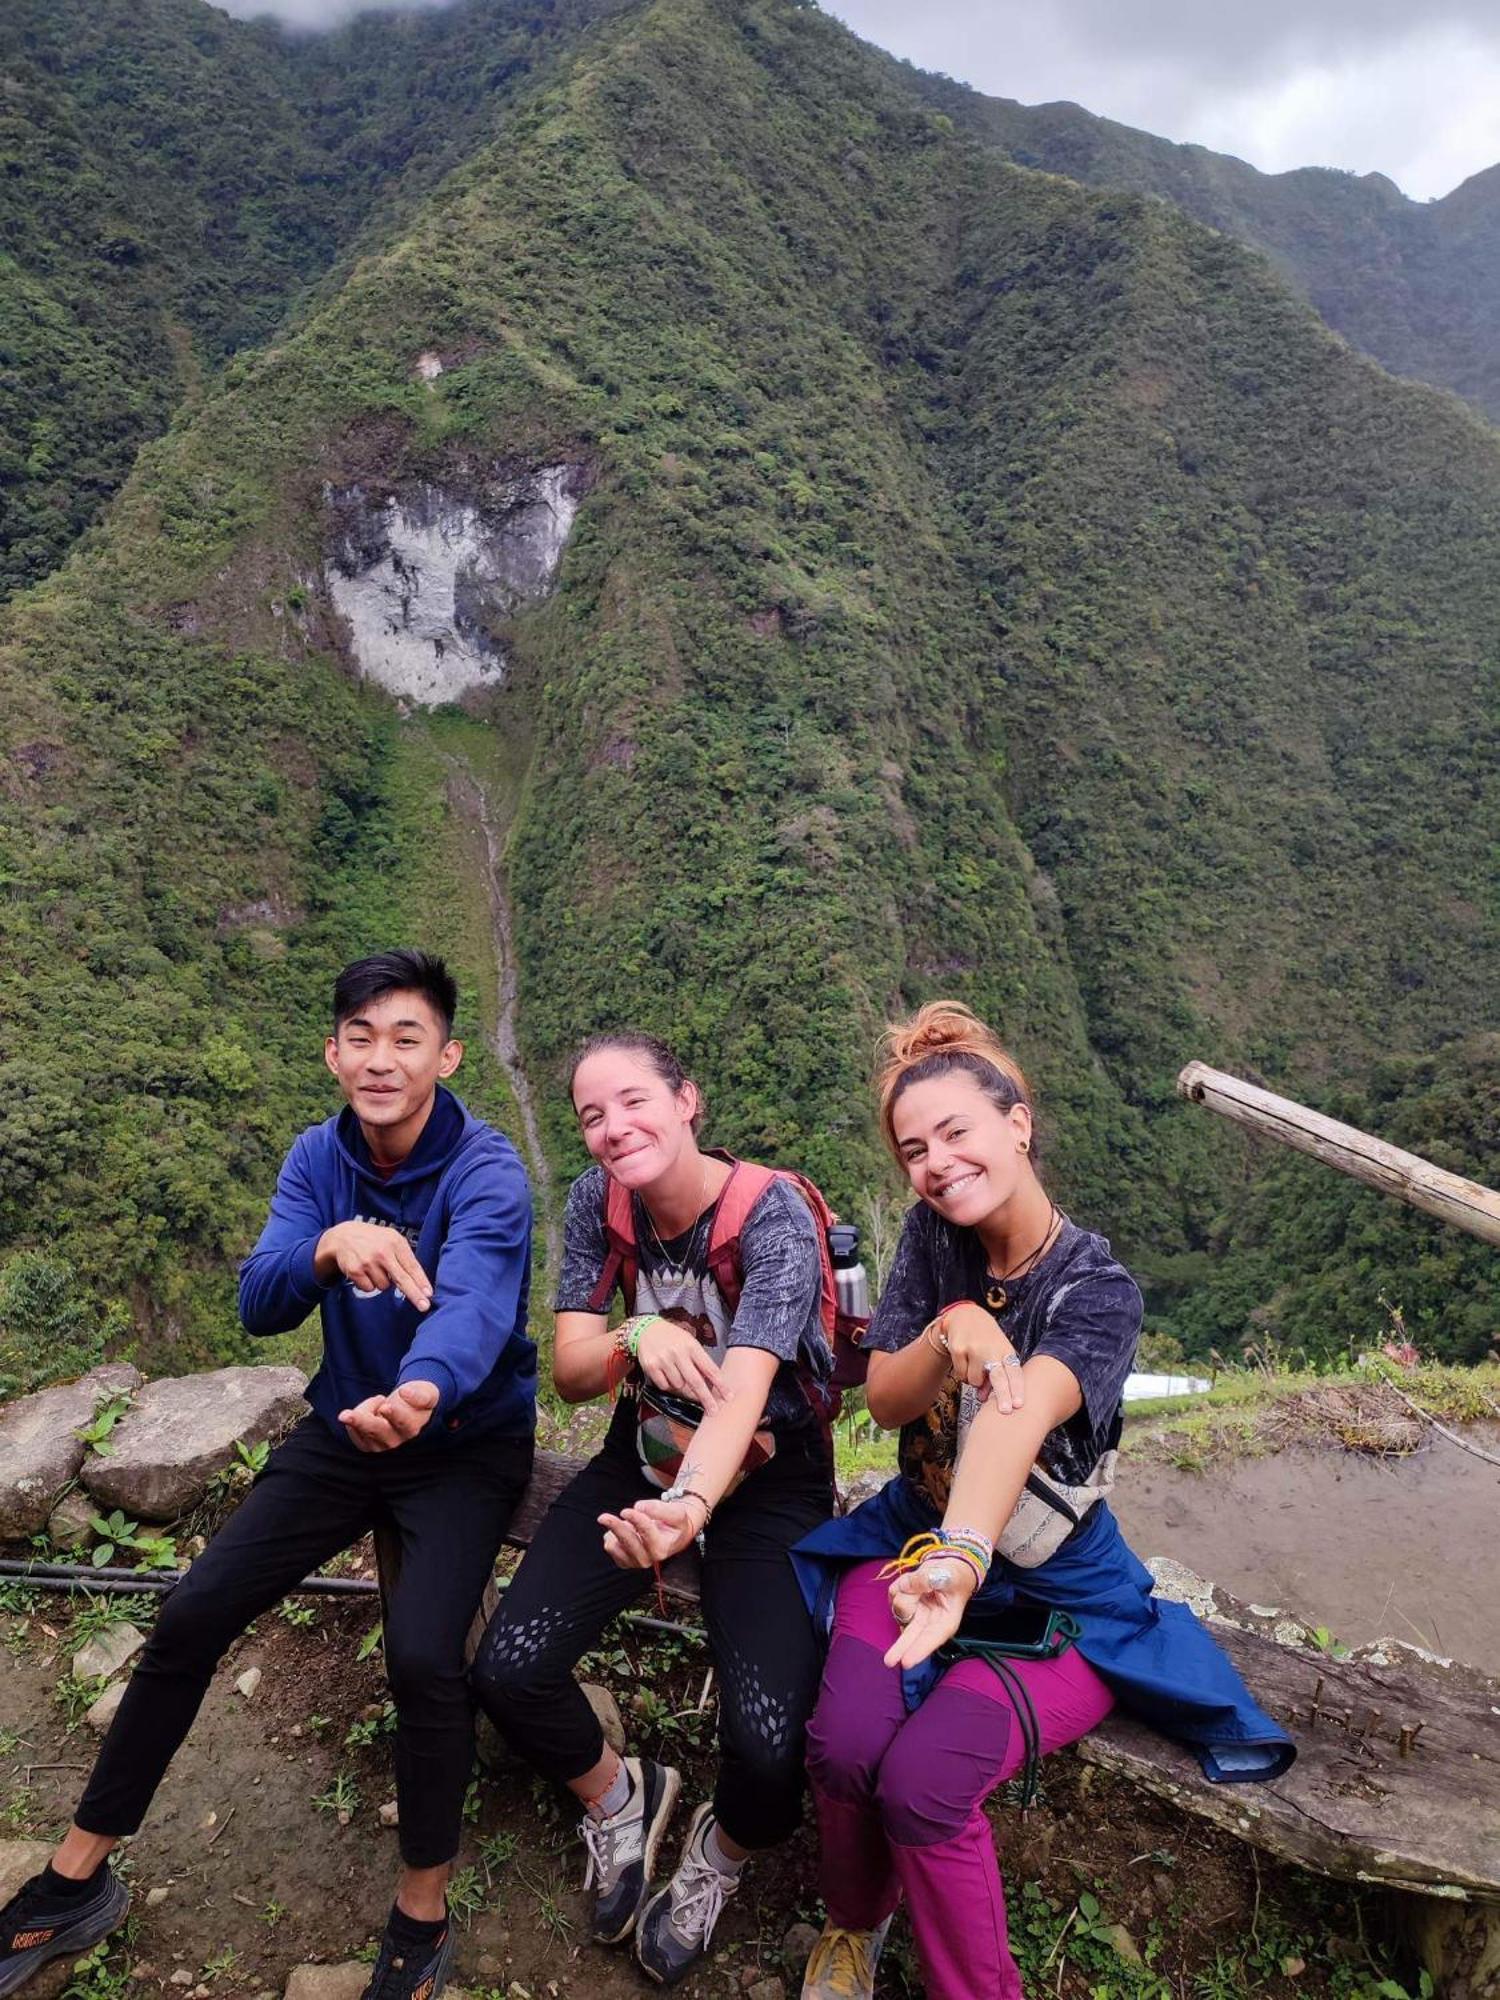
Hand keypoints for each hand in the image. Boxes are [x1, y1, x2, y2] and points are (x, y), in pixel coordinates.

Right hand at [316, 1221, 431, 1309]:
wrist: (343, 1236)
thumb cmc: (374, 1240)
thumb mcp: (392, 1239)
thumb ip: (405, 1256)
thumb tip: (419, 1281)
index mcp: (395, 1242)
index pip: (412, 1266)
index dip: (421, 1281)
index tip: (429, 1294)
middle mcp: (382, 1252)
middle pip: (402, 1279)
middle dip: (414, 1294)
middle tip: (424, 1306)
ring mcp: (368, 1262)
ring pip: (384, 1286)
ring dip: (382, 1282)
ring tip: (375, 1268)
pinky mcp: (355, 1271)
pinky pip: (369, 1288)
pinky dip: (369, 1284)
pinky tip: (365, 1272)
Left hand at [339, 1380, 440, 1450]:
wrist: (409, 1409)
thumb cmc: (418, 1399)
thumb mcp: (427, 1394)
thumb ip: (420, 1395)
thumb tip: (405, 1392)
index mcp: (412, 1428)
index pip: (403, 1423)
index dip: (394, 1414)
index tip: (385, 1407)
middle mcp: (396, 1441)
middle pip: (376, 1430)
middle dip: (361, 1421)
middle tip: (344, 1415)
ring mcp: (380, 1446)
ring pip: (362, 1426)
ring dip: (366, 1408)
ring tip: (381, 1400)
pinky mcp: (367, 1445)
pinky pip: (353, 1431)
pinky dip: (358, 1416)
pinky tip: (369, 1411)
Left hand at [597, 1497, 703, 1568]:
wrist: (674, 1534)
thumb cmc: (675, 1523)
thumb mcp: (677, 1513)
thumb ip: (660, 1509)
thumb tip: (639, 1507)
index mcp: (662, 1549)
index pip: (646, 1533)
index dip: (636, 1520)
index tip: (626, 1511)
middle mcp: (648, 1559)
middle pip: (628, 1542)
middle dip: (616, 1528)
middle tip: (603, 1517)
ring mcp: (634, 1562)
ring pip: (616, 1547)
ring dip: (616, 1530)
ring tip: (627, 1521)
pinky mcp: (624, 1561)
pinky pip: (611, 1549)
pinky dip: (612, 1536)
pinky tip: (623, 1529)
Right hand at [635, 1317, 730, 1409]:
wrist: (647, 1329)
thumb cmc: (673, 1338)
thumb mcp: (690, 1342)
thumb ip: (700, 1360)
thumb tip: (712, 1383)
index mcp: (692, 1346)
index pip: (709, 1368)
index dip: (720, 1384)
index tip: (728, 1396)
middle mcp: (678, 1353)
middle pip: (695, 1382)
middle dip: (706, 1398)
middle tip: (714, 1411)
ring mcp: (664, 1360)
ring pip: (679, 1386)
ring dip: (682, 1387)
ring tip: (678, 1375)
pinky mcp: (651, 1366)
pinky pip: (664, 1386)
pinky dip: (667, 1385)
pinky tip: (666, 1375)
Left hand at [883, 1553, 979, 1668]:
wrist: (950, 1568)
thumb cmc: (954, 1576)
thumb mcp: (948, 1575)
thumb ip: (928, 1579)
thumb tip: (909, 1586)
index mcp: (945, 1622)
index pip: (931, 1638)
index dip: (919, 1650)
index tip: (906, 1662)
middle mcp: (928, 1622)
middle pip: (912, 1636)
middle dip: (900, 1648)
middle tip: (889, 1662)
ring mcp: (915, 1613)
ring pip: (899, 1606)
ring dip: (906, 1592)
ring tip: (920, 1580)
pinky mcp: (904, 1604)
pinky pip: (893, 1594)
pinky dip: (899, 1586)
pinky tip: (912, 1582)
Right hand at [935, 1302, 1024, 1413]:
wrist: (965, 1316)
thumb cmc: (986, 1341)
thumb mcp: (997, 1353)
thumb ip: (996, 1376)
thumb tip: (983, 1398)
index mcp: (1006, 1351)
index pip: (1014, 1372)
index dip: (1017, 1388)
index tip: (1019, 1404)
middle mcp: (992, 1349)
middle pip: (998, 1377)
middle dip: (1002, 1395)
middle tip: (1006, 1411)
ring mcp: (974, 1349)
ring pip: (975, 1381)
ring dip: (975, 1381)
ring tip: (975, 1366)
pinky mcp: (958, 1349)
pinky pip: (962, 1375)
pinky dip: (963, 1374)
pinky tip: (965, 1361)